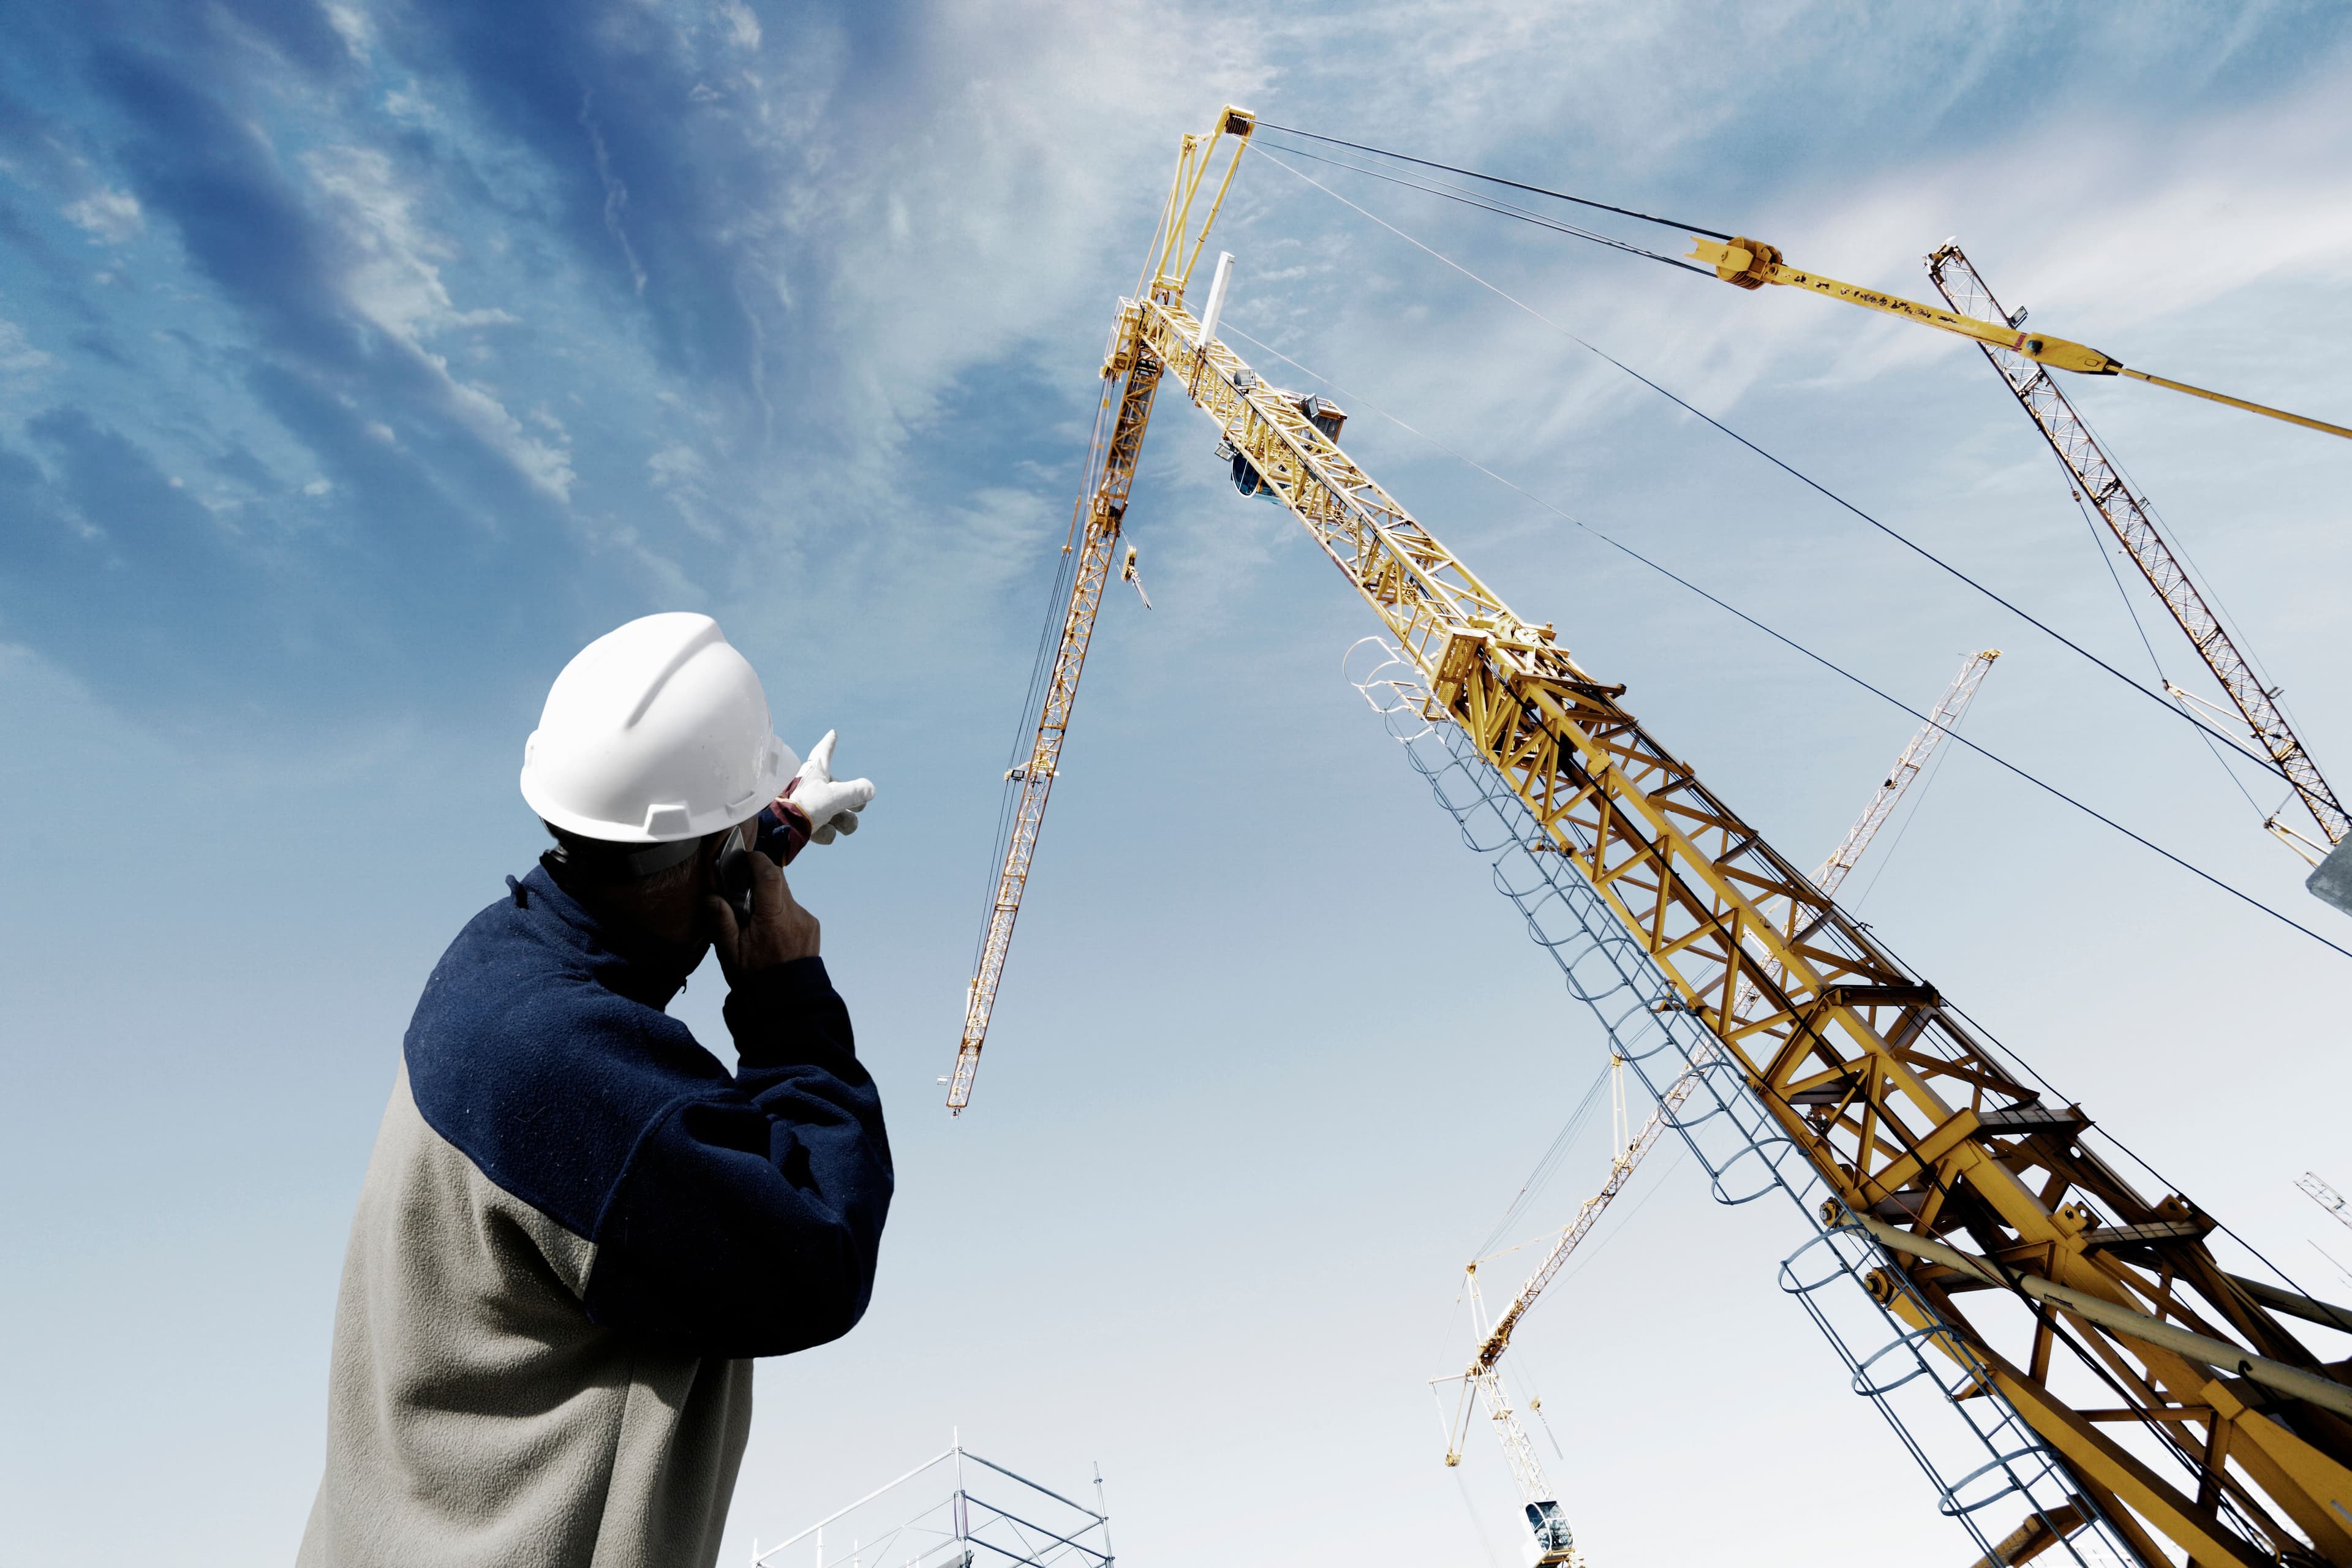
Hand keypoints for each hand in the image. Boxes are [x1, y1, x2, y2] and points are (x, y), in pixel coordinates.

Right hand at [703, 844, 819, 982]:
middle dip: (760, 878)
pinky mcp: (813, 926)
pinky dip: (780, 911)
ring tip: (755, 918)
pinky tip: (770, 931)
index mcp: (774, 919)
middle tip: (743, 888)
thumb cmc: (757, 978)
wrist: (790, 1000)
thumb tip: (712, 897)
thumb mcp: (731, 953)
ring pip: (786, 895)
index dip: (758, 860)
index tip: (746, 857)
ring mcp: (807, 920)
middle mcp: (795, 915)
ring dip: (769, 898)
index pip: (770, 875)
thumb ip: (722, 922)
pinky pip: (794, 909)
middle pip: (779, 880)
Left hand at [790, 730, 874, 844]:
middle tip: (858, 807)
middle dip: (853, 801)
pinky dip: (826, 834)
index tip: (832, 733)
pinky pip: (825, 830)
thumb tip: (871, 789)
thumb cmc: (803, 805)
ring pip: (837, 813)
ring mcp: (809, 806)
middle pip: (841, 791)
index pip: (823, 752)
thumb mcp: (834, 796)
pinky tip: (819, 832)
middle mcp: (811, 787)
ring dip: (844, 822)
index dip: (829, 743)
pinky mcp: (804, 825)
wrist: (778, 829)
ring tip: (842, 826)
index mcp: (815, 771)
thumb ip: (855, 792)